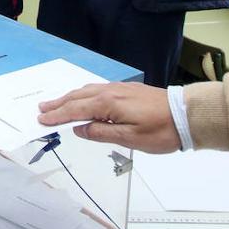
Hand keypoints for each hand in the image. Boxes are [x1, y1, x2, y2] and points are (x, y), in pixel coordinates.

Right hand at [37, 82, 180, 152]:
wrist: (186, 115)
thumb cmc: (161, 131)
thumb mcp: (130, 139)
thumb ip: (101, 133)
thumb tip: (80, 129)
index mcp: (108, 104)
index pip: (76, 110)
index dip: (57, 116)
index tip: (41, 120)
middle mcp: (110, 91)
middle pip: (77, 97)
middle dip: (58, 104)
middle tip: (41, 109)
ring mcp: (119, 88)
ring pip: (86, 91)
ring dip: (69, 98)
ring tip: (56, 104)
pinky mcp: (127, 89)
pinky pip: (96, 89)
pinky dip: (83, 94)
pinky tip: (83, 98)